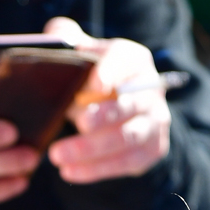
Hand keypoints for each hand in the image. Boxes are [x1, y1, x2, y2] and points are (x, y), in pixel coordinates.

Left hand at [43, 18, 171, 184]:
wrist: (117, 106)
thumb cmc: (92, 76)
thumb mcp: (81, 52)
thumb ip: (65, 38)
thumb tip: (54, 37)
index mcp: (133, 59)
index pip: (124, 61)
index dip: (110, 71)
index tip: (93, 82)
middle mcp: (151, 89)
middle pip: (129, 103)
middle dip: (104, 115)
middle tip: (79, 123)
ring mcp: (155, 121)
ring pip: (127, 138)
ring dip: (92, 149)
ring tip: (58, 156)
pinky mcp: (151, 149)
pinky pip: (126, 163)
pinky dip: (97, 170)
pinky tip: (70, 172)